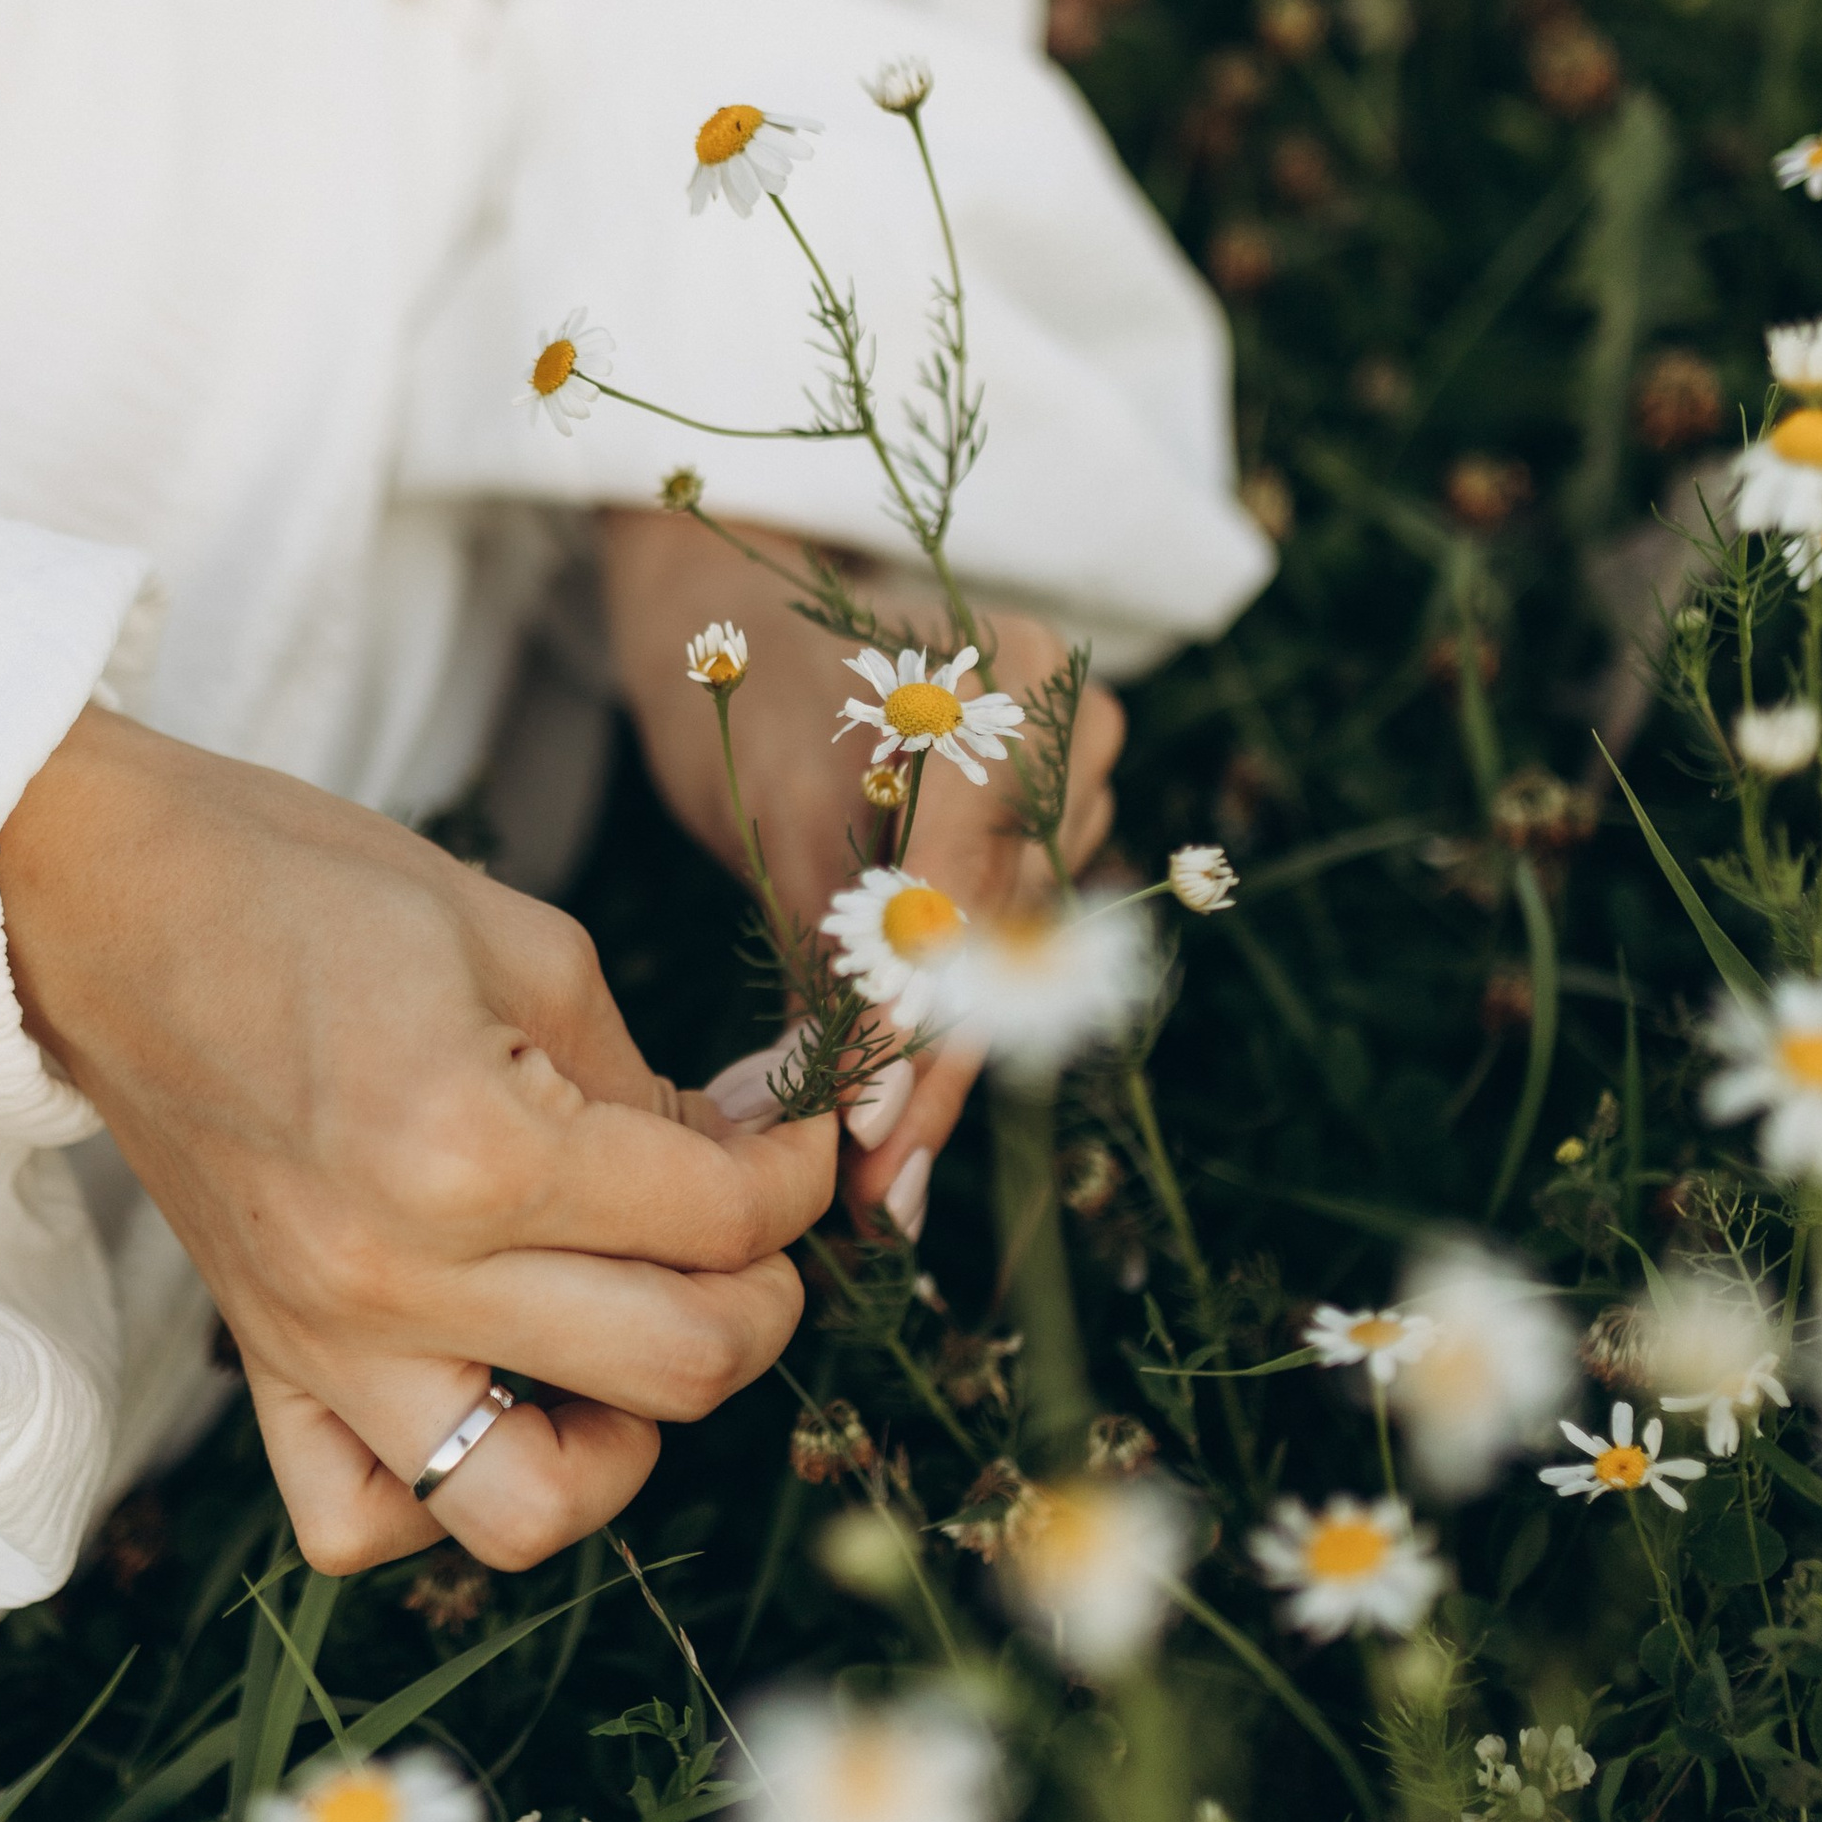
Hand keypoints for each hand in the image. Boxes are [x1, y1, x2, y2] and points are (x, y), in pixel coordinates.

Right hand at [0, 710, 834, 1572]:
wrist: (103, 900)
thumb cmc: (304, 886)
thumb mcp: (521, 943)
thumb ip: (643, 1078)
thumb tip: (741, 1159)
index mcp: (476, 1147)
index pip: (718, 1215)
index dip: (797, 1174)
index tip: (795, 1140)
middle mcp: (400, 1277)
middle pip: (677, 1366)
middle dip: (762, 1298)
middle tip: (752, 1233)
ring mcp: (325, 1343)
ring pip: (534, 1506)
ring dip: (630, 1439)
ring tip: (636, 1346)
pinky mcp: (265, 1365)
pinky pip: (360, 1521)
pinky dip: (445, 1500)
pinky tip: (496, 1400)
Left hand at [600, 509, 1122, 1225]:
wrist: (747, 618)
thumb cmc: (742, 692)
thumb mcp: (773, 818)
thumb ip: (836, 959)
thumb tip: (859, 1121)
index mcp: (1007, 693)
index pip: (965, 903)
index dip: (917, 1034)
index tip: (868, 1148)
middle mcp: (1072, 732)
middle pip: (1000, 947)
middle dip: (927, 1079)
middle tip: (873, 1204)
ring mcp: (1079, 779)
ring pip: (1010, 961)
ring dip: (937, 1068)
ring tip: (872, 1181)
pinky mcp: (1057, 824)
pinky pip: (1008, 946)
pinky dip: (946, 1026)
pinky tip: (896, 1120)